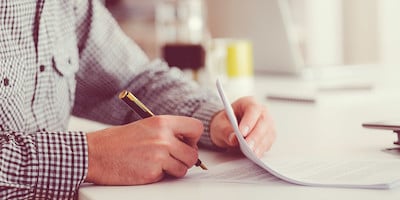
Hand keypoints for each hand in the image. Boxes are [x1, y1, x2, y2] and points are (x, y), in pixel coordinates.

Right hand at [85, 115, 202, 184]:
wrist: (94, 154)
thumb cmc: (116, 141)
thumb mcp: (145, 127)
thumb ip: (166, 132)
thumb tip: (185, 142)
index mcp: (162, 122)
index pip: (196, 128)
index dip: (194, 138)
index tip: (187, 143)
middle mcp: (163, 138)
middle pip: (193, 154)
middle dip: (186, 159)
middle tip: (173, 159)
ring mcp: (158, 156)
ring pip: (183, 168)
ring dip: (174, 169)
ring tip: (157, 164)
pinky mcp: (152, 172)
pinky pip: (167, 177)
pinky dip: (159, 176)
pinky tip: (145, 169)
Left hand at [209, 96, 275, 157]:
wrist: (228, 128)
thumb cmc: (225, 123)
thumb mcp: (219, 125)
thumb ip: (225, 131)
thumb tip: (234, 139)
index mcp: (248, 103)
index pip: (252, 109)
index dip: (249, 121)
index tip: (242, 133)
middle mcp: (261, 111)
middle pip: (263, 121)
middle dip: (255, 135)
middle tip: (248, 147)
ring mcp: (267, 123)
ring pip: (268, 132)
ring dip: (260, 144)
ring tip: (252, 153)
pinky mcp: (268, 134)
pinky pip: (269, 141)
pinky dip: (262, 148)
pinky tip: (256, 154)